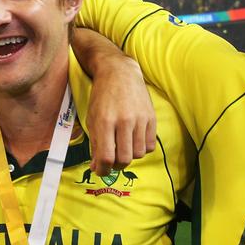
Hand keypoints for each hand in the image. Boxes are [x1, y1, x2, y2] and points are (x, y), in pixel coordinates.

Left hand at [85, 54, 155, 175]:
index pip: (106, 157)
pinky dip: (142, 149)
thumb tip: (96, 168)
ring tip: (123, 147)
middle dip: (116, 165)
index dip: (103, 170)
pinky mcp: (151, 117)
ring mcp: (140, 119)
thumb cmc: (102, 97)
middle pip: (124, 159)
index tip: (101, 170)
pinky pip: (150, 146)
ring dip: (130, 156)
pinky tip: (134, 140)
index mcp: (104, 122)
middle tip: (112, 160)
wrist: (119, 73)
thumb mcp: (92, 119)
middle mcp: (123, 121)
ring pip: (138, 155)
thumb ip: (95, 145)